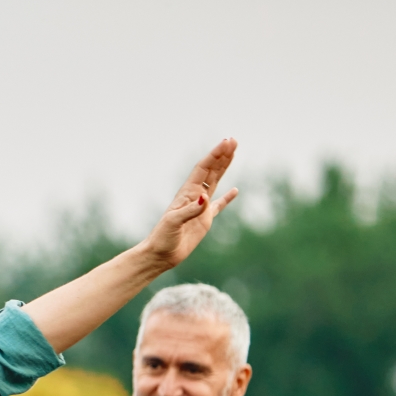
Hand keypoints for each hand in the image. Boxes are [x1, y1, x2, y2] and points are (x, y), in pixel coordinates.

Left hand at [142, 138, 238, 268]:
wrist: (160, 255)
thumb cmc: (162, 237)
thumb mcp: (174, 222)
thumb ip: (190, 210)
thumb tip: (205, 198)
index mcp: (186, 194)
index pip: (203, 169)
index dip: (215, 155)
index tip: (226, 143)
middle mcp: (194, 197)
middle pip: (210, 171)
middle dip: (222, 156)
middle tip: (233, 141)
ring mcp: (200, 208)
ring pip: (215, 183)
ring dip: (224, 168)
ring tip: (233, 153)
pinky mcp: (204, 221)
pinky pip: (218, 206)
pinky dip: (227, 198)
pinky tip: (235, 191)